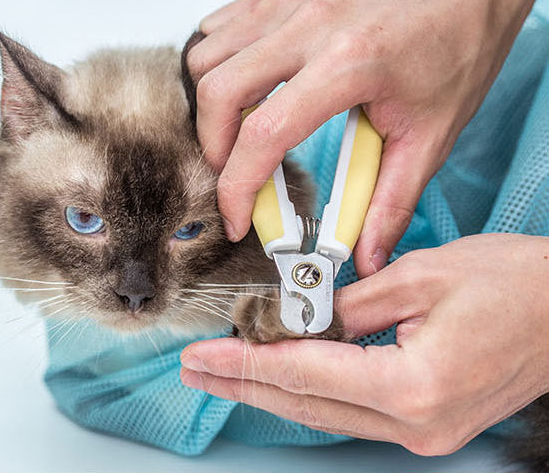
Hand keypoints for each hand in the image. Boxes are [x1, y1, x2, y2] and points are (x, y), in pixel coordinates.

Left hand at [180, 234, 548, 454]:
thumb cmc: (513, 284)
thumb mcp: (419, 277)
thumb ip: (348, 302)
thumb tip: (299, 315)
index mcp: (413, 385)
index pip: (303, 373)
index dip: (245, 363)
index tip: (201, 356)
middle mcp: (416, 423)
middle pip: (305, 403)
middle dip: (244, 383)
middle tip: (195, 369)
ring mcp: (424, 431)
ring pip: (325, 411)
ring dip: (271, 389)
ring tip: (223, 372)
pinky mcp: (428, 423)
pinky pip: (352, 410)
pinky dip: (311, 391)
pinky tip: (279, 376)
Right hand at [187, 0, 541, 276]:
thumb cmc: (459, 39)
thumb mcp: (432, 133)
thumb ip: (391, 202)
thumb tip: (365, 255)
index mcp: (350, 63)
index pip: (263, 137)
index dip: (236, 190)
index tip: (236, 218)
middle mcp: (309, 24)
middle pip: (217, 95)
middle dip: (214, 150)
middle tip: (237, 176)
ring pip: (206, 59)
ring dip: (212, 108)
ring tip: (240, 134)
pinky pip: (218, 27)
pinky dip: (216, 65)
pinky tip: (245, 87)